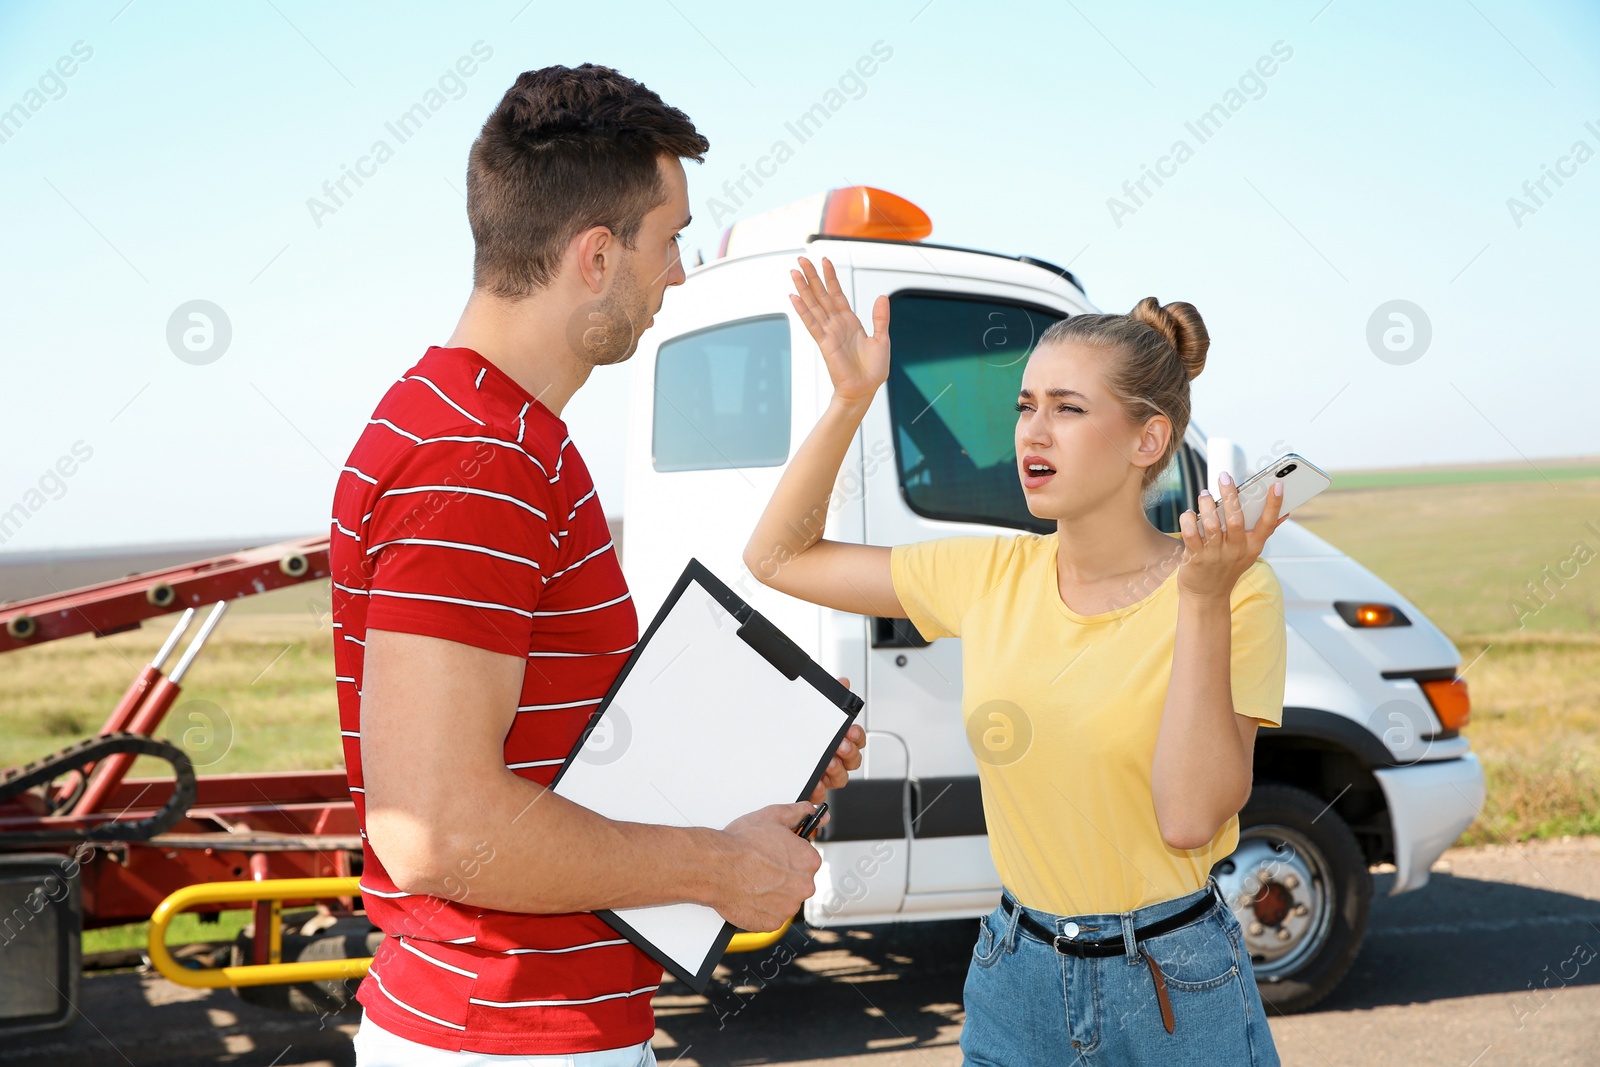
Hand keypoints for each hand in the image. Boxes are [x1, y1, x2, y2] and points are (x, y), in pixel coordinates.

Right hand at [715, 802, 824, 930]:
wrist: (716, 867)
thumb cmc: (741, 844)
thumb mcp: (773, 816)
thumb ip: (798, 812)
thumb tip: (810, 810)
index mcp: (809, 861)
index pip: (807, 859)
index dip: (790, 856)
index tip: (777, 855)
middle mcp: (805, 886)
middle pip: (798, 881)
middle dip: (783, 875)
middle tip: (762, 867)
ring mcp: (789, 907)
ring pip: (785, 899)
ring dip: (773, 893)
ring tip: (753, 880)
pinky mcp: (773, 923)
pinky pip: (772, 916)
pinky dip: (762, 908)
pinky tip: (750, 895)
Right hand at [789, 256, 889, 403]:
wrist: (865, 389)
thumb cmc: (873, 370)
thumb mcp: (882, 339)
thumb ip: (880, 318)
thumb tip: (881, 297)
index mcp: (850, 322)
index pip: (837, 294)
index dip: (831, 278)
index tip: (824, 261)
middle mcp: (837, 324)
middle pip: (821, 295)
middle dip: (812, 277)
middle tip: (802, 260)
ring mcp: (829, 332)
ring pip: (814, 305)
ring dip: (804, 288)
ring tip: (794, 272)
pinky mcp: (824, 343)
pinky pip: (812, 324)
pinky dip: (803, 311)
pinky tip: (794, 297)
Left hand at [808, 676, 863, 806]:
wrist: (769, 740)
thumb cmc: (796, 727)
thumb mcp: (811, 708)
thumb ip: (827, 697)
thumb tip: (842, 683)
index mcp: (837, 738)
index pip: (856, 739)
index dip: (857, 736)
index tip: (851, 730)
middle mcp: (834, 757)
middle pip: (852, 760)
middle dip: (849, 753)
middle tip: (841, 746)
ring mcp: (824, 773)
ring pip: (840, 778)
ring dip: (837, 770)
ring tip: (829, 763)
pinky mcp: (811, 786)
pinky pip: (820, 793)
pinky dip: (820, 789)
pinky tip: (816, 782)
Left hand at [1176, 475, 1290, 600]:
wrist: (1207, 595)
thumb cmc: (1228, 568)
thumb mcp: (1250, 552)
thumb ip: (1264, 531)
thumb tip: (1285, 512)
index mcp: (1252, 546)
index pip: (1268, 524)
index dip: (1274, 505)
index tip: (1277, 485)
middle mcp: (1236, 550)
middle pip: (1236, 519)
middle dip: (1231, 495)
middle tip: (1225, 477)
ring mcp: (1215, 554)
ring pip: (1211, 524)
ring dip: (1207, 505)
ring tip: (1206, 494)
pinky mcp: (1195, 557)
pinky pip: (1190, 533)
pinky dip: (1188, 519)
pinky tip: (1189, 513)